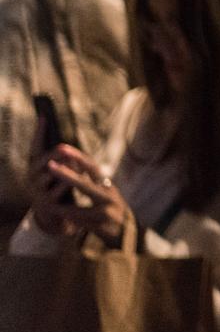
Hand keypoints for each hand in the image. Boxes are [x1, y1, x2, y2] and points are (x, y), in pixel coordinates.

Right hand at [24, 122, 77, 236]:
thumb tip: (66, 143)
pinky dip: (66, 184)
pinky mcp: (45, 203)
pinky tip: (75, 178)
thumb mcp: (59, 171)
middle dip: (53, 154)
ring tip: (73, 161)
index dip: (39, 133)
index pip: (35, 146)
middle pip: (41, 161)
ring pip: (48, 175)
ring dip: (62, 168)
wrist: (56, 216)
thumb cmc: (59, 188)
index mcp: (35, 167)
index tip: (44, 116)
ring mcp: (36, 191)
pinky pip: (55, 191)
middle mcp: (32, 178)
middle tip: (64, 147)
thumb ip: (62, 158)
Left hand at [42, 144, 130, 246]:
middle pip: (85, 184)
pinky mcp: (102, 227)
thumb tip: (76, 162)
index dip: (78, 157)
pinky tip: (58, 217)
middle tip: (50, 165)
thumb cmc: (112, 210)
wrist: (128, 233)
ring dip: (62, 207)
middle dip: (66, 175)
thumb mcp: (106, 194)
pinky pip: (81, 223)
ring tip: (46, 201)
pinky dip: (69, 219)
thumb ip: (93, 182)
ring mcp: (106, 212)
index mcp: (108, 186)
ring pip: (79, 209)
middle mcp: (109, 197)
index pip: (93, 168)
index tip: (63, 148)